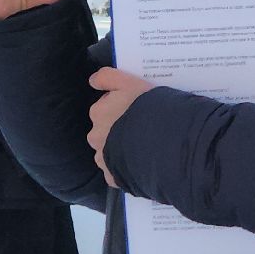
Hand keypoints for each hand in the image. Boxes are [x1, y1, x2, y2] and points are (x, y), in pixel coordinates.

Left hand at [88, 67, 151, 188]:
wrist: (162, 144)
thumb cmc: (147, 109)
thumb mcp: (130, 82)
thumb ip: (108, 77)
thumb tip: (92, 80)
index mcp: (98, 112)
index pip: (105, 106)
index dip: (121, 106)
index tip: (136, 109)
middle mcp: (96, 135)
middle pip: (105, 130)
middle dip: (118, 129)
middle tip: (141, 128)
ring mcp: (103, 158)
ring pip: (109, 151)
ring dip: (121, 149)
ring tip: (143, 147)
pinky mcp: (113, 176)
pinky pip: (117, 171)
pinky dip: (125, 168)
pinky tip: (140, 163)